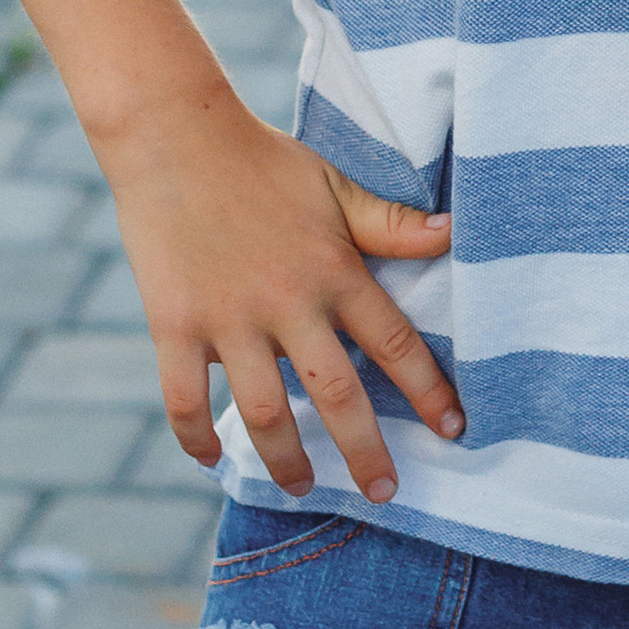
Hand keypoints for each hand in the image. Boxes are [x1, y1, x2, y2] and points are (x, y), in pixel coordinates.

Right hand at [102, 81, 465, 501]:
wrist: (174, 134)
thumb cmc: (262, 161)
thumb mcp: (334, 185)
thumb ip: (389, 222)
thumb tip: (454, 234)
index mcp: (333, 271)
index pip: (393, 342)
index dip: (428, 390)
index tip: (454, 429)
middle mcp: (287, 303)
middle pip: (336, 396)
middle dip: (365, 453)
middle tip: (385, 494)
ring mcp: (228, 319)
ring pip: (265, 413)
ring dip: (287, 461)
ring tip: (302, 488)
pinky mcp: (175, 325)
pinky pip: (186, 401)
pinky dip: (197, 439)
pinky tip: (213, 460)